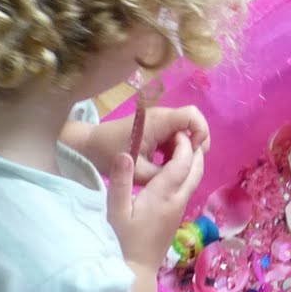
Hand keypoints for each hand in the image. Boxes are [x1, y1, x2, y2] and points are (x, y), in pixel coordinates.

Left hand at [69, 106, 209, 182]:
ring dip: (185, 148)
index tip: (191, 154)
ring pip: (186, 130)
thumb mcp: (137, 171)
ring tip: (174, 167)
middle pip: (193, 123)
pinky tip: (165, 164)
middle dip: (195, 144)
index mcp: (158, 121)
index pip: (193, 115)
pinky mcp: (156, 127)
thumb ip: (163, 175)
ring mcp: (160, 120)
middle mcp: (162, 116)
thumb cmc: (110, 154)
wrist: (89, 145)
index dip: (201, 133)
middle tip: (186, 165)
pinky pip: (176, 135)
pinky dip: (176, 149)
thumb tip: (183, 176)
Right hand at [105, 132, 205, 272]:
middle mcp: (178, 200)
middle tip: (184, 132)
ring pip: (195, 179)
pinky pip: (188, 187)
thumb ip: (120, 182)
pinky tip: (172, 168)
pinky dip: (186, 172)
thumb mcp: (115, 211)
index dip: (183, 144)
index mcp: (164, 195)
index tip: (177, 129)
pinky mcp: (177, 216)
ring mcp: (180, 209)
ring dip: (192, 161)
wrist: (135, 271)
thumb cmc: (121, 241)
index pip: (182, 163)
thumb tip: (125, 153)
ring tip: (179, 145)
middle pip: (196, 170)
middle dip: (195, 149)